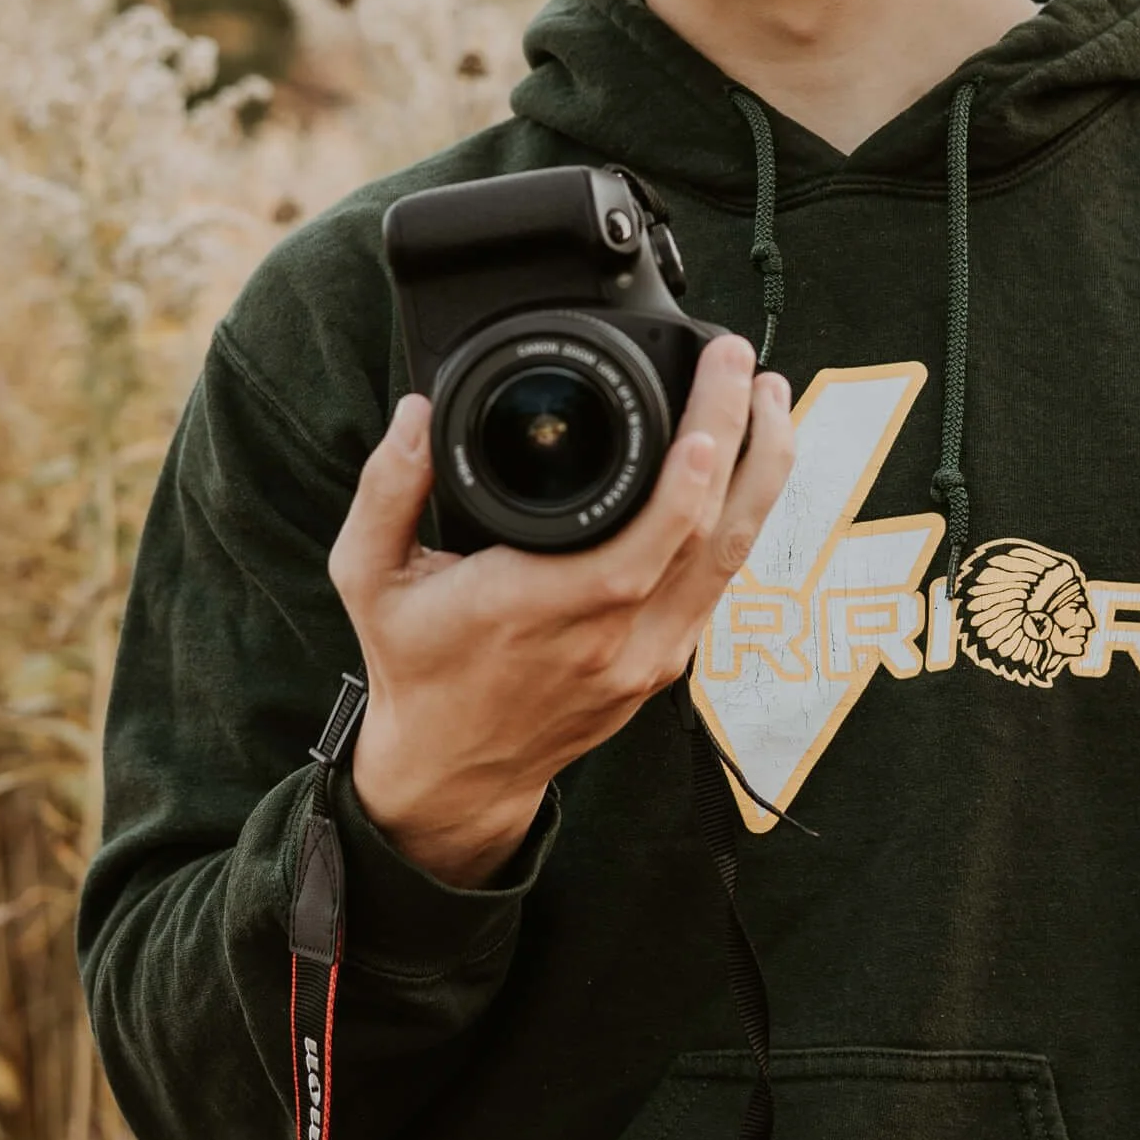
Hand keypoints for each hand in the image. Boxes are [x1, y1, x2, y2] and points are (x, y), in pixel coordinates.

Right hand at [328, 334, 794, 886]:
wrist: (453, 771)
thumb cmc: (416, 667)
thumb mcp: (368, 579)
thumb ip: (385, 492)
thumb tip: (415, 415)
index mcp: (537, 608)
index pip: (636, 547)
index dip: (683, 486)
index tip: (707, 417)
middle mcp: (609, 635)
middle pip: (707, 536)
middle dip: (742, 443)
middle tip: (750, 369)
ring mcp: (648, 654)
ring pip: (730, 557)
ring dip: (761, 474)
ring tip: (770, 399)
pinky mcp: (665, 664)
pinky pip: (719, 582)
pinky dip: (743, 517)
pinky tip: (748, 468)